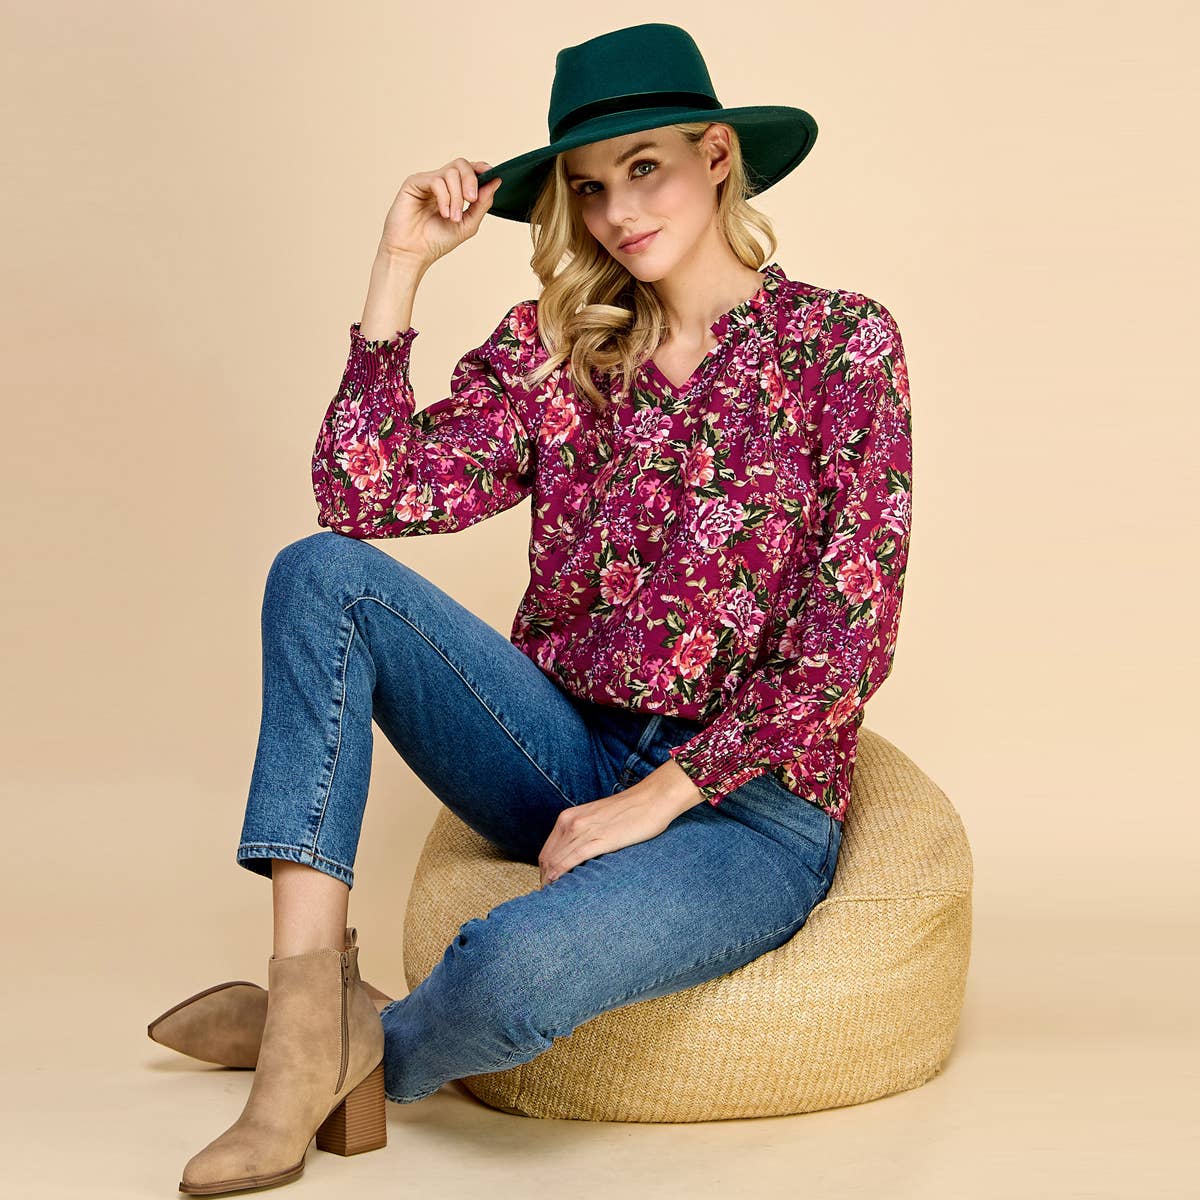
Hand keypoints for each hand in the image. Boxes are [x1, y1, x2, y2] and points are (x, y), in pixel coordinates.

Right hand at [378, 157, 501, 266]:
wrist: (413, 254)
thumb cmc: (436, 241)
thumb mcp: (468, 224)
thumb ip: (482, 204)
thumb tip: (496, 181)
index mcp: (452, 190)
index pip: (468, 170)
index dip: (480, 168)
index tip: (492, 175)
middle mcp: (440, 182)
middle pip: (461, 164)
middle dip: (471, 180)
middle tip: (472, 200)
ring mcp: (427, 181)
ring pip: (451, 172)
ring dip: (457, 196)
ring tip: (453, 217)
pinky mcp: (414, 183)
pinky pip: (436, 180)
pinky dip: (445, 198)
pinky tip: (444, 213)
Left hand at [537, 759, 703, 886]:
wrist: (653, 798)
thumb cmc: (630, 810)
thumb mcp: (597, 819)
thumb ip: (584, 833)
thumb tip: (578, 855)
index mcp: (568, 817)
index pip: (547, 851)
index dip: (545, 872)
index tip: (550, 887)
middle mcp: (571, 822)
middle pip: (548, 858)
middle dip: (546, 880)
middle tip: (551, 898)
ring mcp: (585, 829)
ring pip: (557, 860)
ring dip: (553, 880)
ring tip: (555, 898)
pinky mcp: (600, 839)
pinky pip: (574, 859)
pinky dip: (563, 874)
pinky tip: (561, 886)